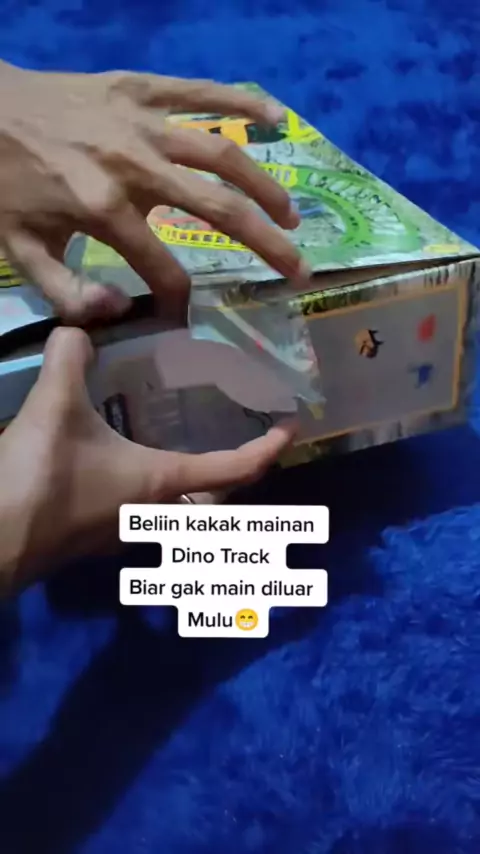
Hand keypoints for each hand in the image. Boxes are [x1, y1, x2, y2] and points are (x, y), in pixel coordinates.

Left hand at [0, 62, 308, 324]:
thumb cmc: (4, 186)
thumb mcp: (20, 252)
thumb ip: (68, 293)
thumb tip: (119, 312)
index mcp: (104, 210)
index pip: (162, 268)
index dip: (179, 299)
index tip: (188, 313)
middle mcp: (136, 165)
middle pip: (218, 209)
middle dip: (264, 245)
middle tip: (297, 270)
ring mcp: (143, 122)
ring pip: (222, 153)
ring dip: (265, 186)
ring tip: (291, 216)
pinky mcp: (141, 87)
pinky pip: (201, 92)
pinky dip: (241, 100)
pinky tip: (277, 116)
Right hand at [0, 327, 296, 594]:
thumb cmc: (40, 476)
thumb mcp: (55, 406)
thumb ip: (71, 358)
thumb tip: (79, 326)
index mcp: (162, 483)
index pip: (235, 470)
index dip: (268, 449)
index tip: (290, 428)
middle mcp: (155, 514)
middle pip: (217, 504)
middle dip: (239, 478)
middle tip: (248, 444)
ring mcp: (126, 533)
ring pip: (183, 515)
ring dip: (200, 491)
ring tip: (197, 452)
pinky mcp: (96, 539)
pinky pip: (147, 516)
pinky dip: (159, 494)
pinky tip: (131, 469)